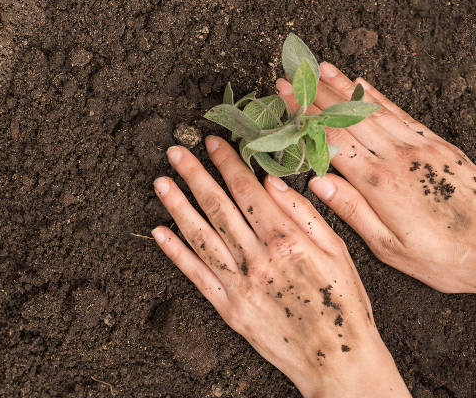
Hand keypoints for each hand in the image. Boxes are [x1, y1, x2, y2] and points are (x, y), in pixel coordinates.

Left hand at [151, 139, 408, 396]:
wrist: (339, 361)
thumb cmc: (345, 305)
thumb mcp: (340, 252)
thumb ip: (305, 214)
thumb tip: (273, 181)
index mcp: (288, 241)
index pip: (248, 191)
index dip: (228, 163)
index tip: (213, 142)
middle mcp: (258, 259)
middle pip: (218, 207)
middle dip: (195, 175)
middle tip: (175, 151)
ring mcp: (239, 285)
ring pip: (201, 236)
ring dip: (177, 206)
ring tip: (160, 182)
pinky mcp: (228, 309)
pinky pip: (196, 276)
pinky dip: (175, 253)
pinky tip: (159, 231)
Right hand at [277, 62, 475, 292]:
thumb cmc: (442, 257)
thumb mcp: (389, 248)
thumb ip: (352, 211)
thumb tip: (318, 183)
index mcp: (380, 184)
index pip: (331, 138)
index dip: (304, 115)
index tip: (284, 96)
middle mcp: (399, 158)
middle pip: (348, 117)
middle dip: (316, 94)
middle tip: (292, 75)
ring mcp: (421, 148)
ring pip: (373, 110)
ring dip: (344, 87)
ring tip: (320, 68)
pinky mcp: (440, 146)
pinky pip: (401, 114)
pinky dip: (378, 97)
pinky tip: (363, 84)